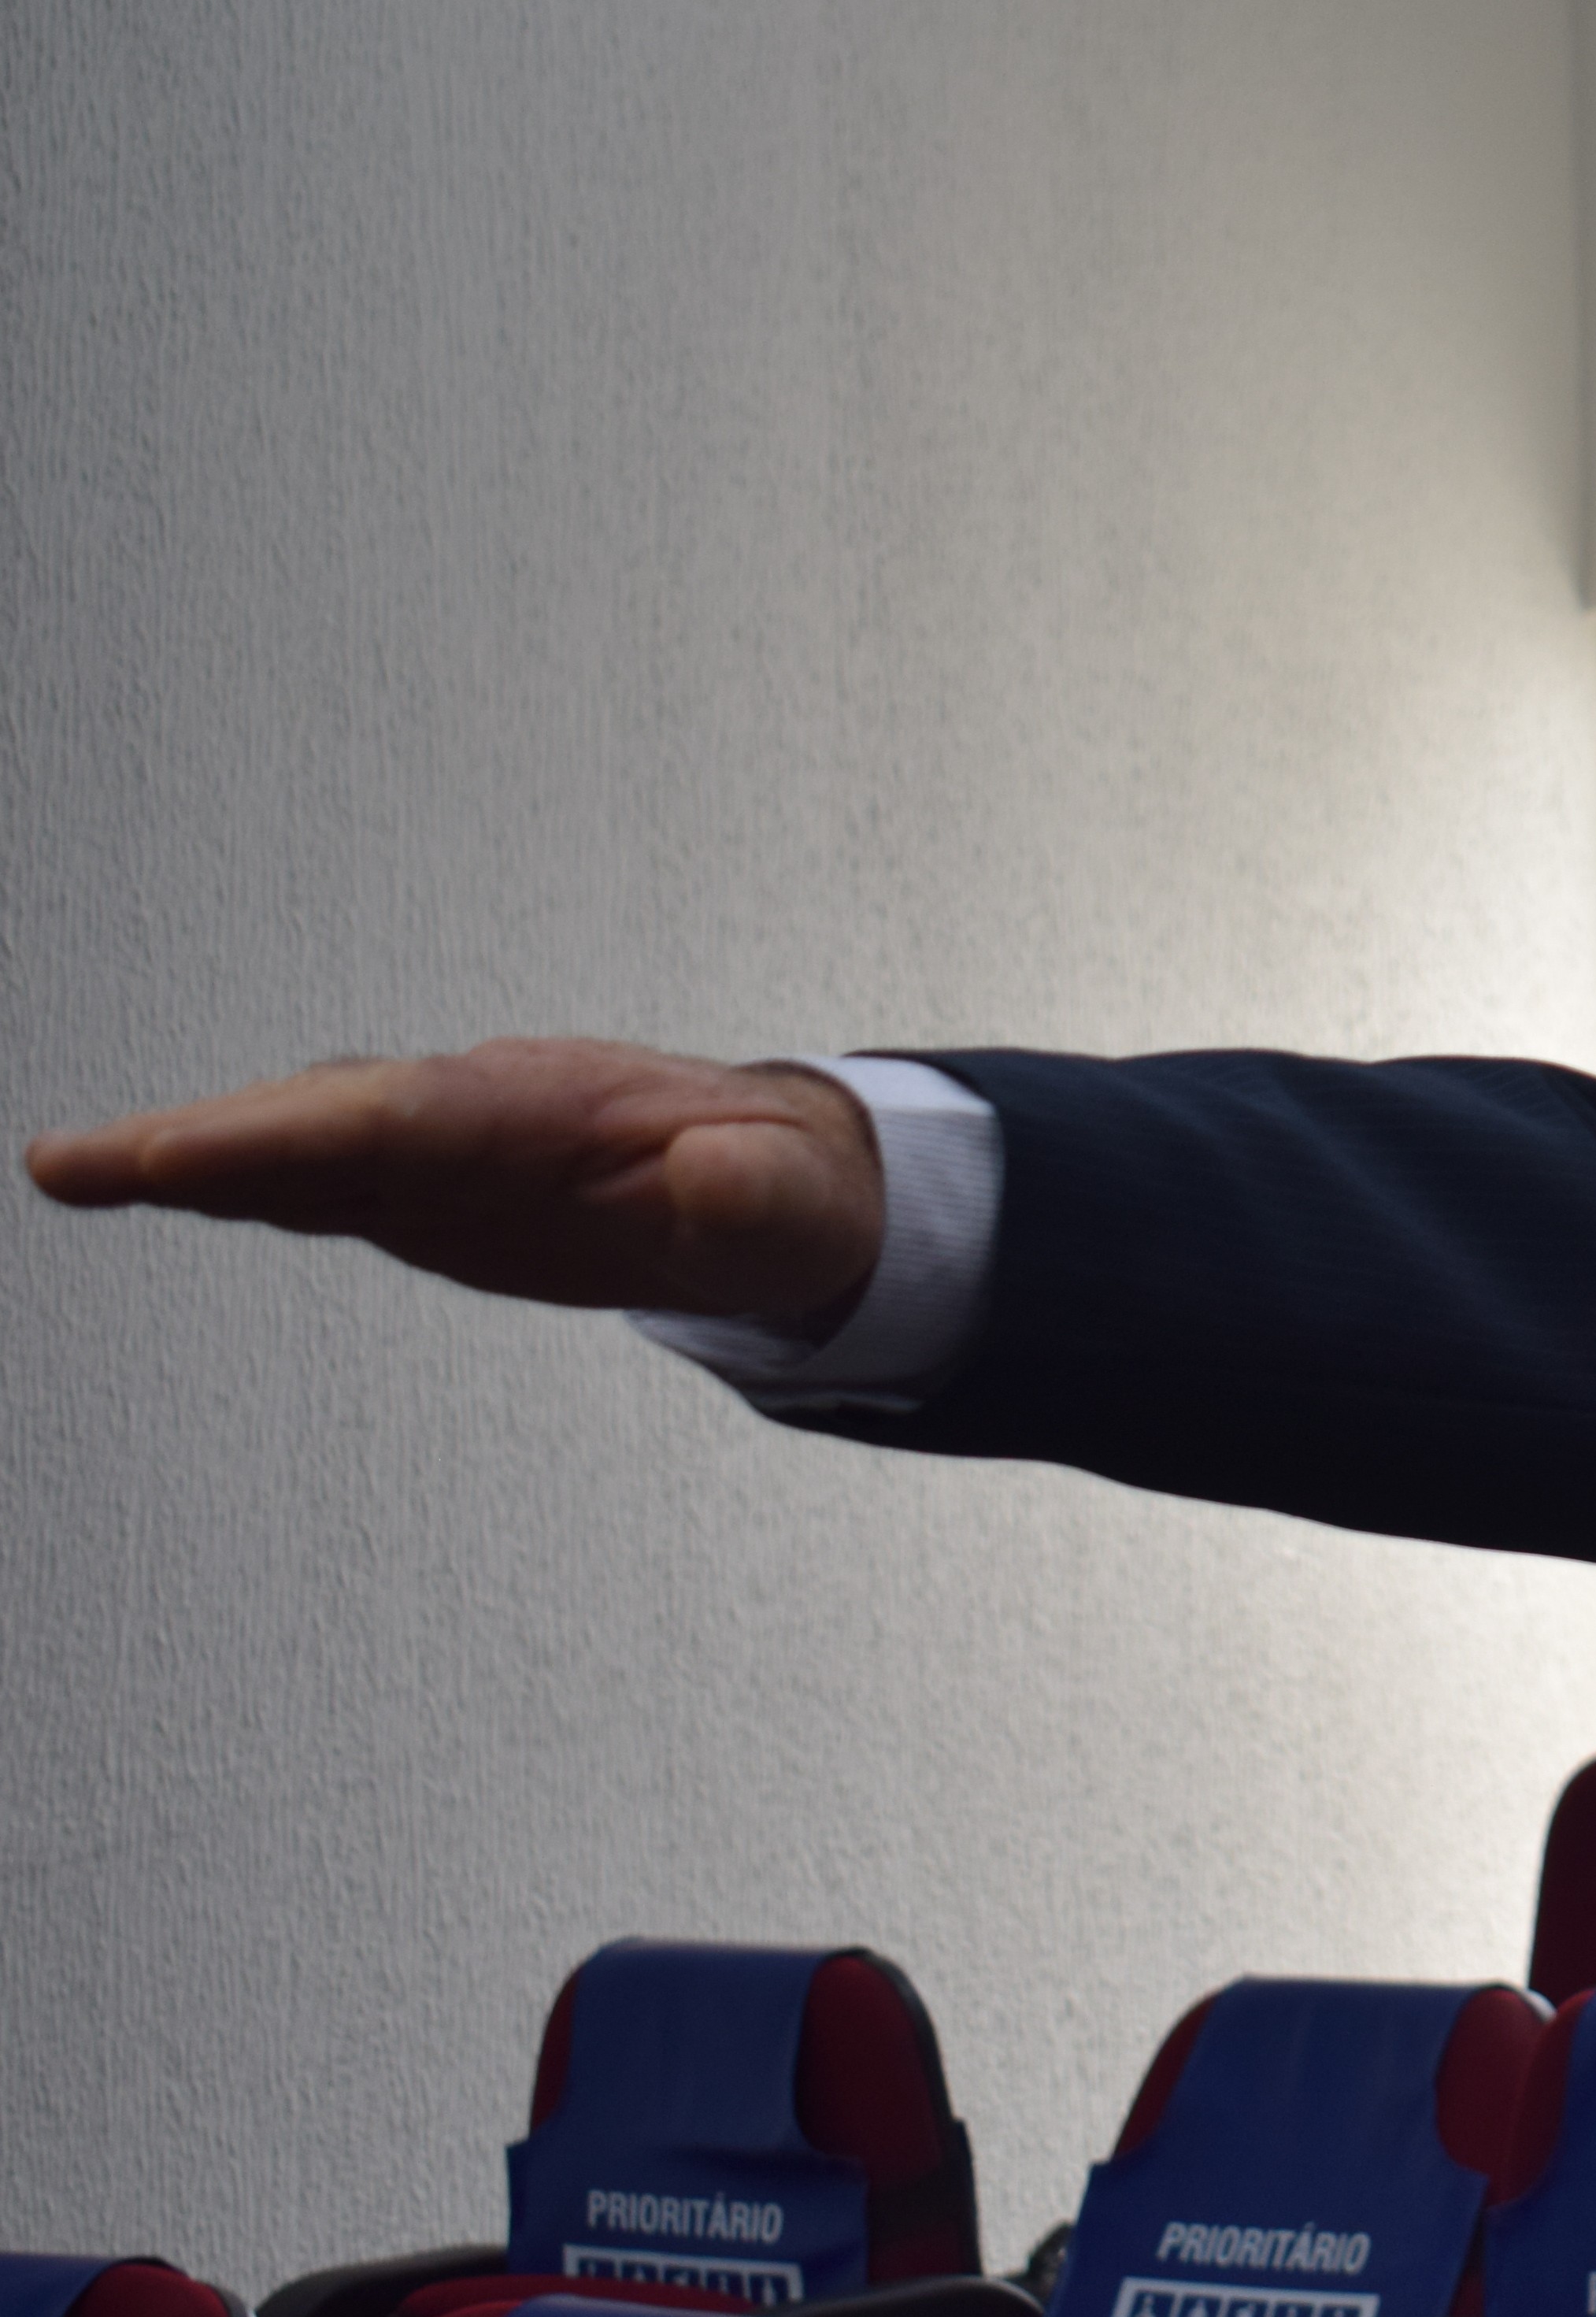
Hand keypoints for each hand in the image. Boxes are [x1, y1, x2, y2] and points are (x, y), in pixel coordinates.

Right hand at [23, 1038, 885, 1324]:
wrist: (794, 1180)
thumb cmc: (794, 1187)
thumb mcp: (797, 1205)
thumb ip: (754, 1194)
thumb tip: (715, 1178)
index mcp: (555, 1111)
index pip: (403, 1117)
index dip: (292, 1134)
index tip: (191, 1154)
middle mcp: (482, 1113)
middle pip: (324, 1117)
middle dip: (202, 1139)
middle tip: (77, 1165)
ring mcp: (451, 1150)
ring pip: (305, 1142)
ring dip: (193, 1156)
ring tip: (77, 1172)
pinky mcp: (438, 1191)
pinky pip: (323, 1177)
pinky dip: (238, 1179)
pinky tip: (162, 1186)